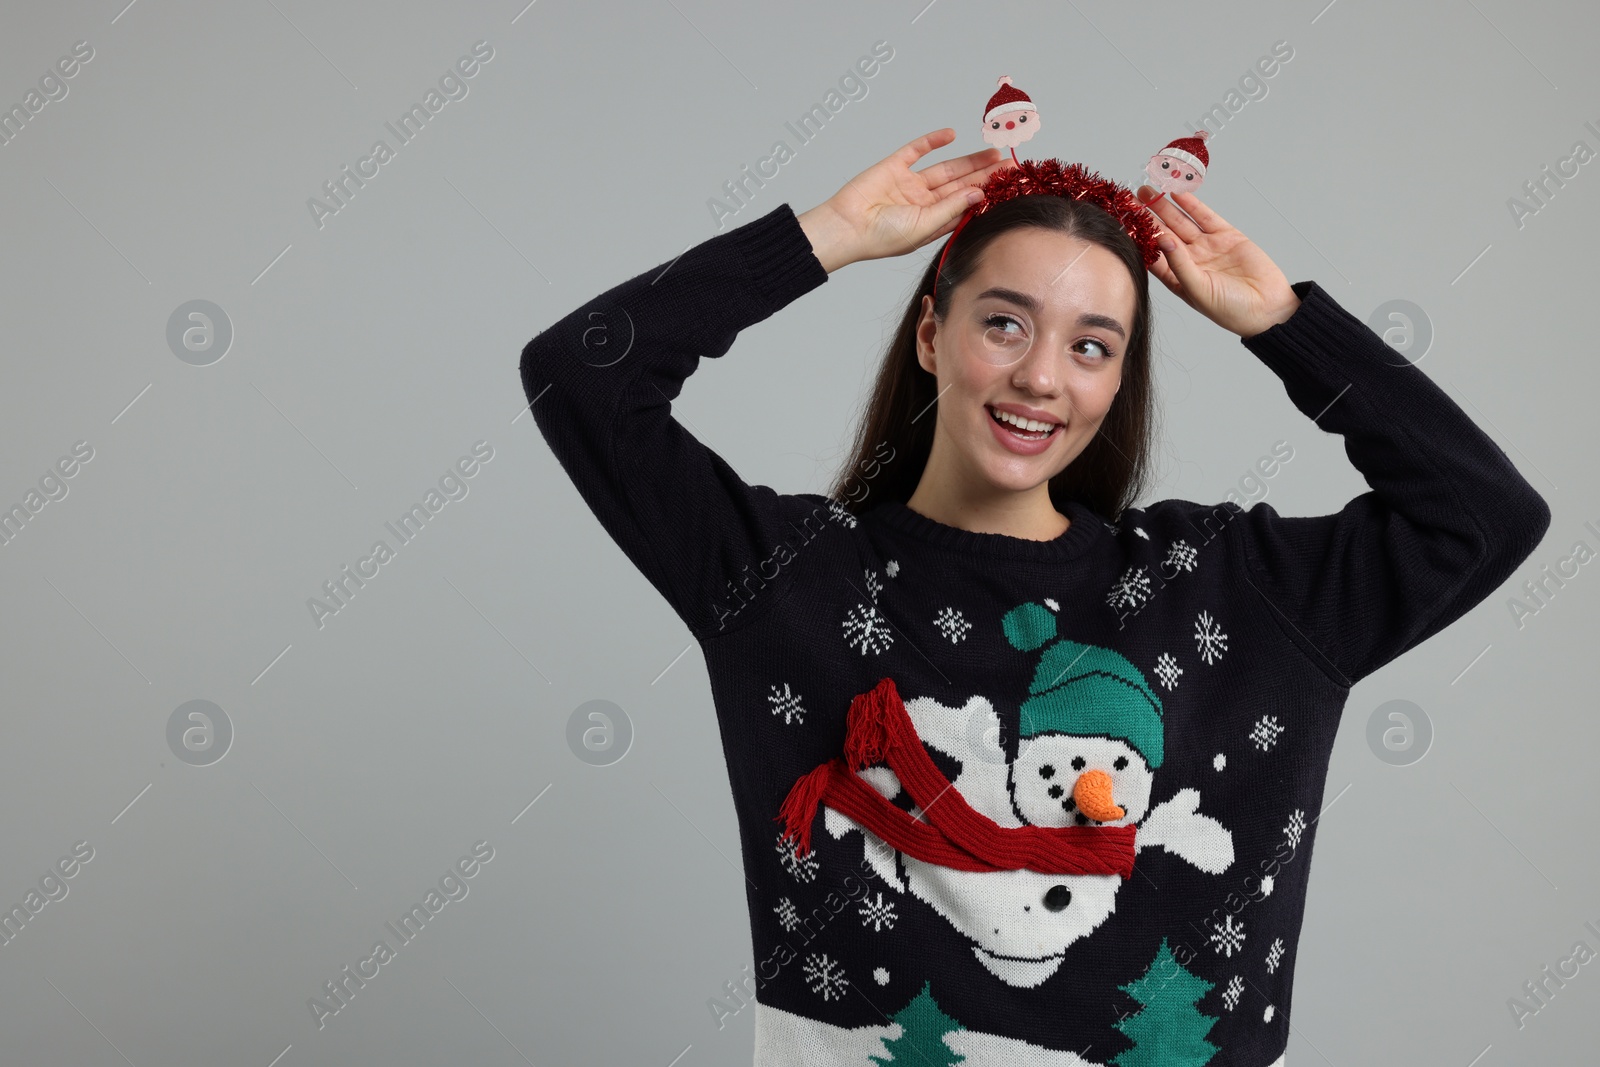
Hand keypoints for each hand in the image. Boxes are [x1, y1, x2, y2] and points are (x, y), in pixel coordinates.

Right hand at [797, 128, 1011, 273]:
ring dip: (969, 160)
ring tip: (993, 153)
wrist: (847, 226)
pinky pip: (917, 150)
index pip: (965, 205)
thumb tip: (979, 192)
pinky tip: (952, 135)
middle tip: (1010, 165)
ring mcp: (908, 184)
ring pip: (945, 168)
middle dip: (985, 175)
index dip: (986, 194)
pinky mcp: (894, 167)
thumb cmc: (881, 237)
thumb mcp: (923, 225)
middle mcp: (923, 203)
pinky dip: (933, 141)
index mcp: (931, 222)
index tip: (1008, 186)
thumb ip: (951, 207)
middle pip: (960, 185)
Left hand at [1136, 187, 1299, 338]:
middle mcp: (1189, 261)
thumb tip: (1162, 239)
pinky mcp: (1227, 236)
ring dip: (1165, 207)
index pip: (1152, 254)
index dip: (1138, 238)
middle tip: (1131, 198)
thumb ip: (1180, 264)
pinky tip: (1177, 194)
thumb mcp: (1199, 290)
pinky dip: (1192, 205)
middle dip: (1148, 216)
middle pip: (1163, 233)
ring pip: (1181, 222)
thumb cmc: (1231, 309)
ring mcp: (1208, 247)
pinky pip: (1205, 217)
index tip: (1123, 222)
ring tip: (1148, 191)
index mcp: (1178, 278)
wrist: (1268, 308)